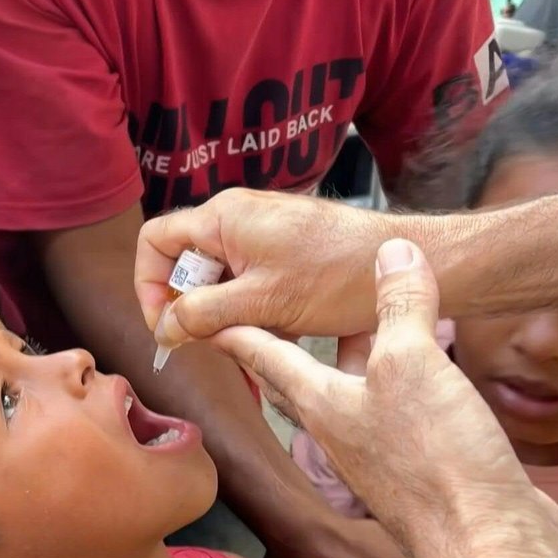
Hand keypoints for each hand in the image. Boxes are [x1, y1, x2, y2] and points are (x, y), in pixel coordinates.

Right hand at [134, 188, 391, 345]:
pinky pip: (251, 279)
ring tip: (256, 339)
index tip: (167, 325)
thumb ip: (202, 315)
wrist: (407, 262)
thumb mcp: (260, 304)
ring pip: (221, 277)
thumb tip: (164, 330)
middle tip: (212, 341)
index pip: (156, 241)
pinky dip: (256, 308)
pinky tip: (282, 332)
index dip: (150, 285)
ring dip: (229, 314)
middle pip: (188, 263)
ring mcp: (264, 231)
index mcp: (223, 217)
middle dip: (194, 307)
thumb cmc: (339, 275)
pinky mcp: (286, 248)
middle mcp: (238, 216)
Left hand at [209, 239, 535, 534]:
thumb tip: (393, 253)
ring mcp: (377, 453)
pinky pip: (393, 415)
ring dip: (347, 362)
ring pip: (349, 395)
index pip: (265, 356)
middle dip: (285, 346)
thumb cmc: (435, 459)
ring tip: (353, 331)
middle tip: (271, 317)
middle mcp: (340, 429)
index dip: (236, 329)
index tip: (204, 316)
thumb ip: (400, 306)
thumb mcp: (412, 363)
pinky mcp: (416, 469)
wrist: (487, 543)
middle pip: (301, 379)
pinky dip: (395, 386)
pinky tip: (418, 379)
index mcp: (321, 403)